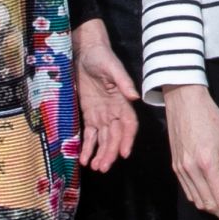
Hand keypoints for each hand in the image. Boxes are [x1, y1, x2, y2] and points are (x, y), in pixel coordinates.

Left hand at [70, 19, 141, 174]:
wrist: (84, 52)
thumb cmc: (101, 57)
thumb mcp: (112, 67)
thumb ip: (123, 81)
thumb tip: (134, 97)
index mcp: (123, 101)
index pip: (129, 125)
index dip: (127, 139)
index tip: (124, 153)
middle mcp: (114, 111)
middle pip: (115, 136)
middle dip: (110, 152)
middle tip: (102, 167)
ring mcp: (101, 114)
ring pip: (104, 139)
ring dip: (101, 154)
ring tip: (95, 167)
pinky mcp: (89, 114)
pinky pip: (90, 134)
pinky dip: (88, 147)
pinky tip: (83, 159)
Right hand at [163, 83, 218, 219]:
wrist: (184, 101)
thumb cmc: (212, 118)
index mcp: (207, 163)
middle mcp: (191, 170)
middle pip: (210, 206)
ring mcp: (180, 170)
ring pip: (198, 203)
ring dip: (215, 213)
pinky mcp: (175, 168)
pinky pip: (189, 194)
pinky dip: (202, 202)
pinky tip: (214, 202)